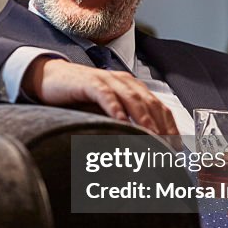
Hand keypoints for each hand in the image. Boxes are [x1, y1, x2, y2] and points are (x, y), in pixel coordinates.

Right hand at [22, 57, 178, 136]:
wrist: (51, 78)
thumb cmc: (80, 98)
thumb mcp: (106, 111)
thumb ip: (123, 124)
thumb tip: (140, 149)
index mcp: (133, 88)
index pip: (160, 108)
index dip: (171, 128)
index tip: (176, 149)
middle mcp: (125, 82)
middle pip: (151, 105)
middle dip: (162, 128)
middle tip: (168, 150)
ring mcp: (108, 80)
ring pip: (133, 100)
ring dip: (145, 121)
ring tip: (153, 139)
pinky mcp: (90, 82)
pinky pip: (106, 96)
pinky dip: (115, 109)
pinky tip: (121, 123)